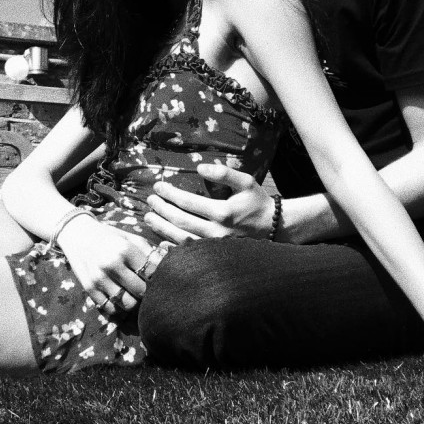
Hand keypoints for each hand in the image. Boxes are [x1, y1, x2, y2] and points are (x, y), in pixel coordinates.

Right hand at [57, 215, 163, 315]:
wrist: (77, 234)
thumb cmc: (110, 236)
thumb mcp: (130, 238)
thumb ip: (149, 252)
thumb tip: (167, 266)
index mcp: (125, 249)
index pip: (151, 273)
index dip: (157, 277)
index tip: (158, 277)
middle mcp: (111, 265)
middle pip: (141, 291)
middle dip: (148, 292)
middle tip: (149, 289)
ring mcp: (99, 279)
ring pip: (127, 304)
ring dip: (135, 303)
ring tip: (136, 295)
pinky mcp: (89, 289)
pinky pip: (110, 309)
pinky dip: (119, 308)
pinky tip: (122, 298)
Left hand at [144, 163, 275, 244]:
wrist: (274, 228)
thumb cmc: (257, 202)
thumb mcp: (246, 182)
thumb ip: (224, 173)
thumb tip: (200, 167)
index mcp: (223, 212)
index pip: (188, 202)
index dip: (170, 194)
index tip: (158, 186)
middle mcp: (217, 232)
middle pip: (180, 221)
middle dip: (162, 210)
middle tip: (150, 201)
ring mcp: (215, 247)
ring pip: (181, 239)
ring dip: (162, 228)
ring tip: (148, 218)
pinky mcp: (216, 256)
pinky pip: (189, 254)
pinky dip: (172, 247)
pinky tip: (161, 240)